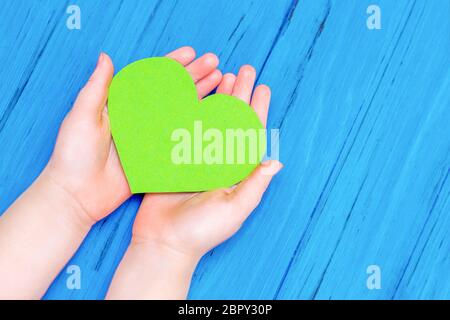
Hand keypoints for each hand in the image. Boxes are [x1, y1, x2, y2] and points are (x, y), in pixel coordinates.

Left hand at [42, 47, 221, 225]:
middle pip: (172, 92)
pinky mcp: (156, 157)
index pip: (151, 78)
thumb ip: (97, 88)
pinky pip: (179, 138)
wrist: (77, 194)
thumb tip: (106, 57)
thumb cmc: (74, 154)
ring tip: (220, 83)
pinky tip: (212, 117)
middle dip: (194, 77)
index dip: (172, 64)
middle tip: (215, 65)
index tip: (191, 54)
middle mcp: (139, 118)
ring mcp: (150, 137)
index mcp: (122, 104)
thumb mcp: (82, 116)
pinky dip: (195, 127)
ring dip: (200, 97)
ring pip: (180, 112)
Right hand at [132, 64, 282, 259]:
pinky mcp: (173, 159)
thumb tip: (275, 161)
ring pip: (208, 120)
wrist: (163, 243)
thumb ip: (254, 185)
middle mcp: (217, 161)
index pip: (250, 134)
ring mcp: (195, 158)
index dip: (257, 110)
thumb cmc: (202, 231)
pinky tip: (193, 94)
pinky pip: (183, 129)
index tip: (262, 87)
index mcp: (235, 171)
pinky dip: (189, 110)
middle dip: (239, 95)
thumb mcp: (234, 209)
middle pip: (231, 121)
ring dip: (217, 97)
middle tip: (243, 70)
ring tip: (222, 75)